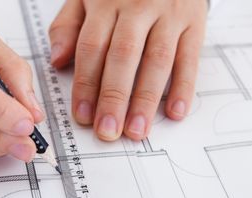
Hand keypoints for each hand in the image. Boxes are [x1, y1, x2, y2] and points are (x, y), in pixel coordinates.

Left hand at [49, 0, 207, 140]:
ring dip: (146, 99)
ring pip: (157, 59)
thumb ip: (68, 25)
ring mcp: (168, 14)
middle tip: (108, 130)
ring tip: (137, 130)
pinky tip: (175, 112)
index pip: (92, 47)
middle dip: (114, 97)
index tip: (83, 115)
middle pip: (123, 56)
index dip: (86, 84)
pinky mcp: (194, 22)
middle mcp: (138, 6)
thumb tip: (57, 61)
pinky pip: (190, 56)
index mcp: (105, 2)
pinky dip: (184, 86)